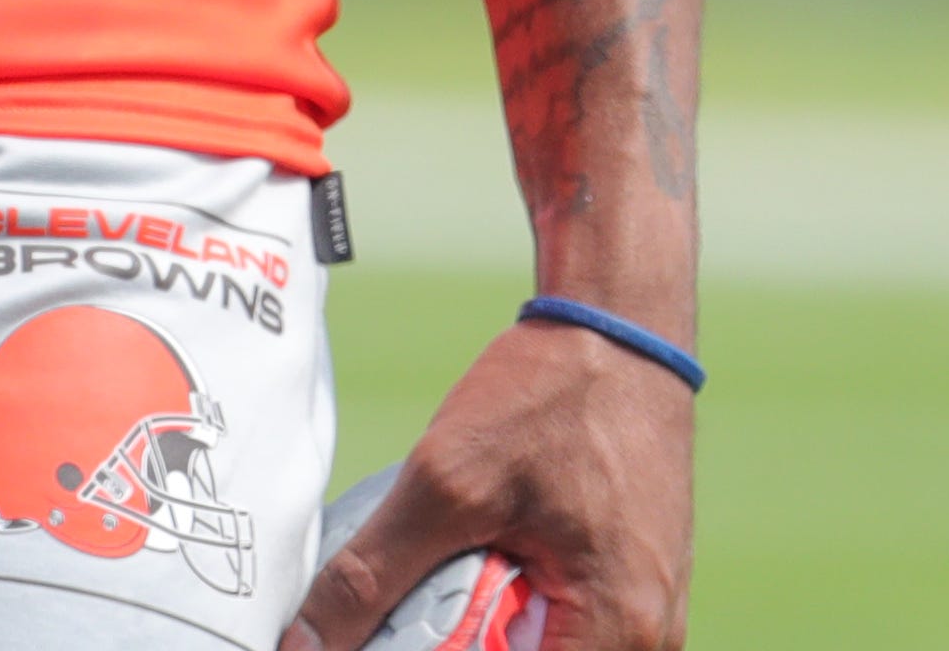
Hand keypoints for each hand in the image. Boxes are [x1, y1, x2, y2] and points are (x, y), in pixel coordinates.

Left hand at [295, 312, 692, 650]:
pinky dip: (509, 626)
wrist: (619, 329)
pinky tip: (471, 587)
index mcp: (616, 629)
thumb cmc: (551, 395)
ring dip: (481, 640)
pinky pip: (562, 638)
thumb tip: (301, 646)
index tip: (384, 641)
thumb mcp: (445, 482)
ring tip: (434, 602)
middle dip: (460, 648)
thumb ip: (369, 576)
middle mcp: (647, 641)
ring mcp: (647, 622)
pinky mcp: (632, 596)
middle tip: (407, 619)